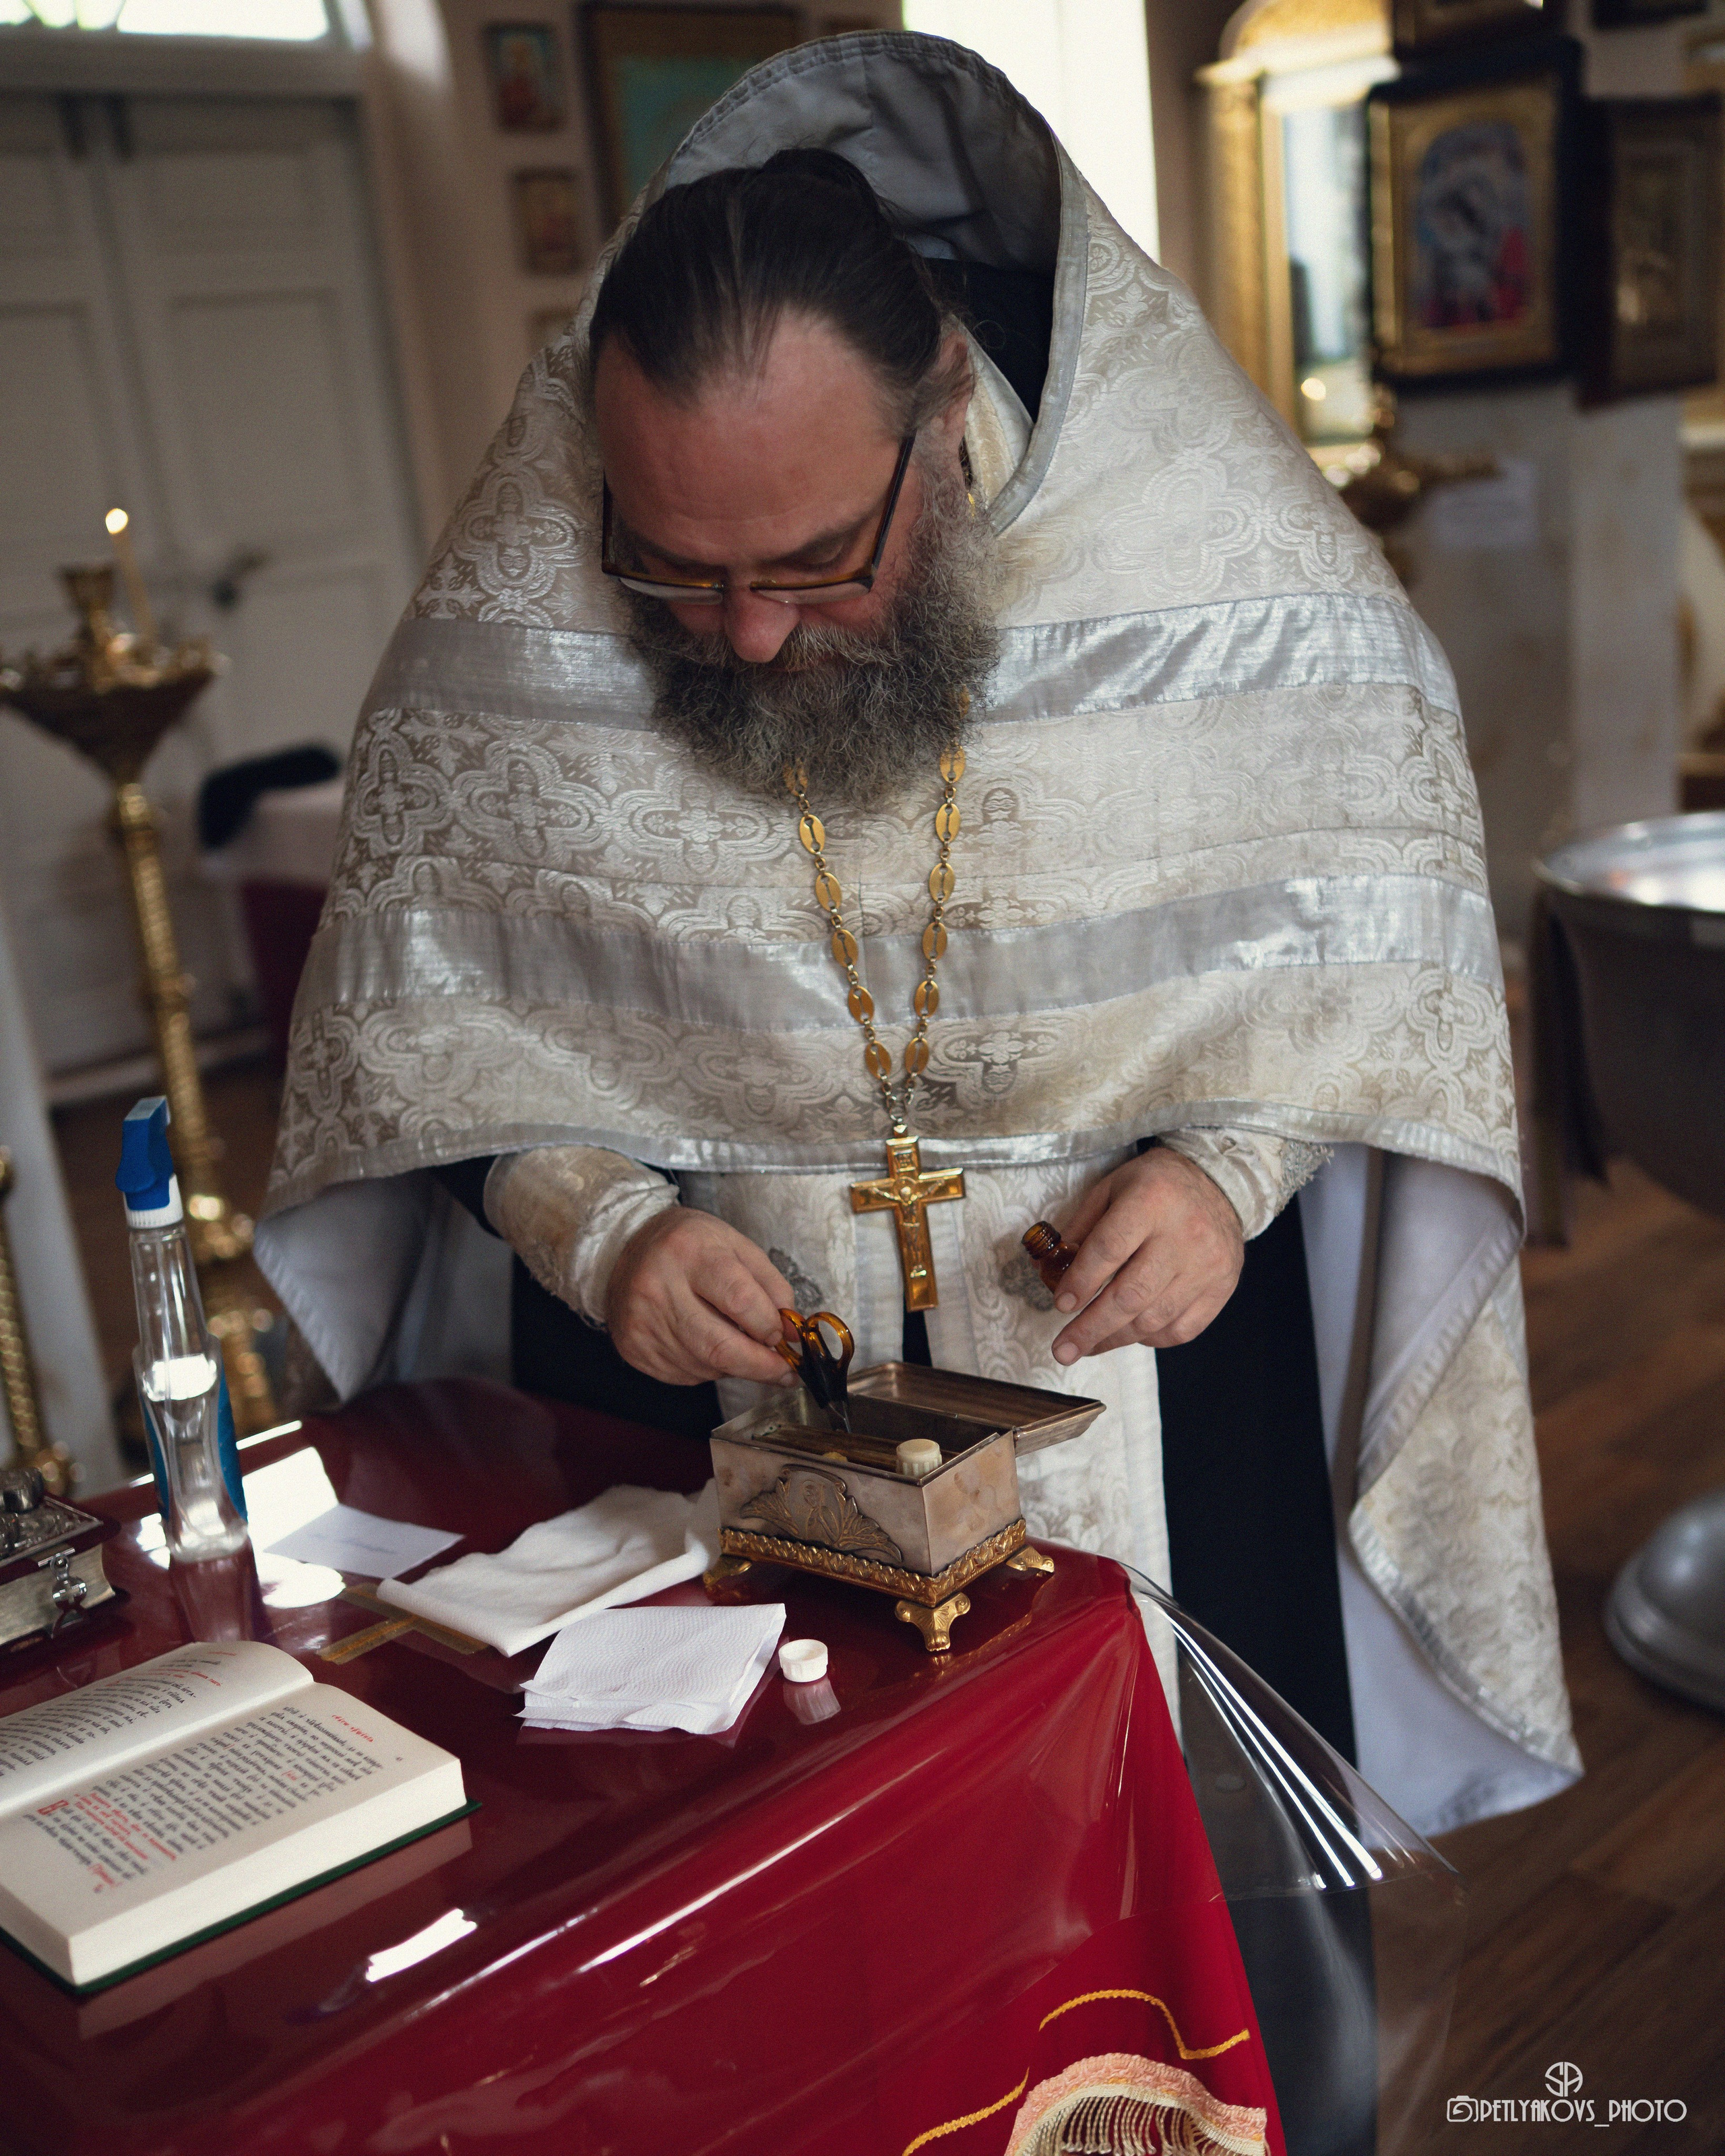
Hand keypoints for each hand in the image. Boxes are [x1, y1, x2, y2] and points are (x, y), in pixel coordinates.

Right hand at [606, 1208, 797, 1386]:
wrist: (629, 1246)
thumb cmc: (690, 1245)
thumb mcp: (737, 1245)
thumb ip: (772, 1286)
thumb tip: (791, 1332)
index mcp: (690, 1252)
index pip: (740, 1301)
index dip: (769, 1326)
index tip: (784, 1335)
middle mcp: (658, 1287)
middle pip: (720, 1347)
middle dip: (761, 1366)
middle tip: (784, 1371)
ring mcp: (642, 1322)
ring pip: (705, 1366)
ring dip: (735, 1366)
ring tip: (740, 1347)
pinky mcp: (634, 1347)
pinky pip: (685, 1375)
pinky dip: (708, 1369)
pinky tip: (707, 1346)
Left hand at [1050, 1149, 1243, 1363]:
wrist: (1219, 1184)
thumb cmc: (1157, 1187)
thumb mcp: (1112, 1188)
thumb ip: (1081, 1228)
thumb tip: (1047, 1269)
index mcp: (1151, 1200)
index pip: (1110, 1248)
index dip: (1081, 1281)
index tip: (1061, 1305)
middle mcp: (1183, 1235)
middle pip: (1130, 1295)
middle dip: (1091, 1328)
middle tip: (1063, 1350)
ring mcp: (1206, 1266)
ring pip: (1154, 1319)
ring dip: (1114, 1338)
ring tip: (1087, 1346)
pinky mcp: (1221, 1288)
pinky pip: (1181, 1329)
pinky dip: (1149, 1338)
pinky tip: (1129, 1333)